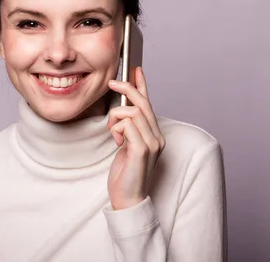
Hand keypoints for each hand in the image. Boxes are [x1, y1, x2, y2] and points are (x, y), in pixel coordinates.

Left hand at [106, 67, 165, 209]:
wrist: (127, 198)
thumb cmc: (124, 174)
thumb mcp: (125, 145)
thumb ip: (127, 129)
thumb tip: (122, 111)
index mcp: (154, 134)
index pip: (149, 104)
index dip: (142, 86)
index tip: (135, 70)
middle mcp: (157, 137)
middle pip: (142, 104)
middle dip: (126, 89)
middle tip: (112, 84)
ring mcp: (152, 143)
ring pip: (132, 113)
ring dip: (115, 119)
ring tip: (113, 134)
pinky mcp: (142, 150)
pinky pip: (128, 126)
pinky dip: (117, 130)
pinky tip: (117, 142)